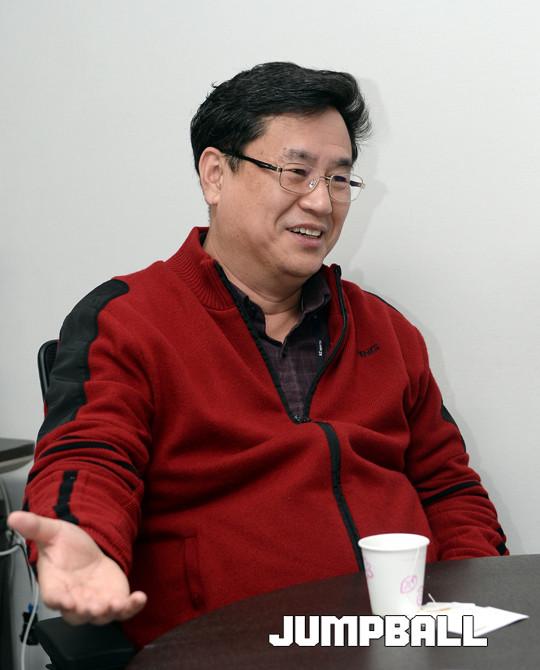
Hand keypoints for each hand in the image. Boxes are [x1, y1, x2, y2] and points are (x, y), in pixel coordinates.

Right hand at [8, 511, 146, 624]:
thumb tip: (15, 517)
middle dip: (86, 611)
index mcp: (55, 586)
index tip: (65, 600)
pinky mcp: (114, 599)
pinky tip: (140, 598)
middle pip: (78, 614)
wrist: (87, 551)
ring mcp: (95, 602)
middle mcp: (74, 599)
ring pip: (101, 616)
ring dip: (109, 612)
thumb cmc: (66, 547)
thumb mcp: (52, 532)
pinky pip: (123, 609)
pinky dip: (132, 607)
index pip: (54, 598)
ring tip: (117, 604)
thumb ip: (36, 527)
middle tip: (93, 607)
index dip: (60, 601)